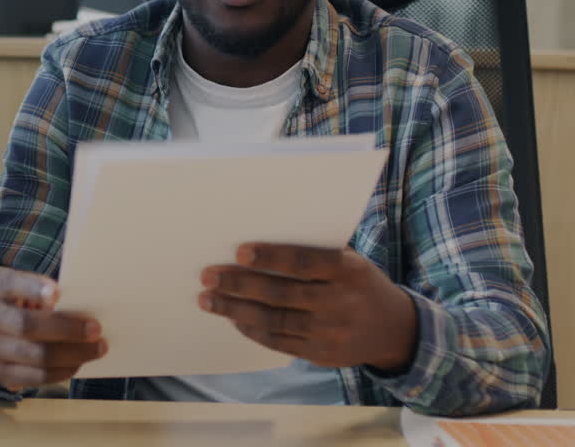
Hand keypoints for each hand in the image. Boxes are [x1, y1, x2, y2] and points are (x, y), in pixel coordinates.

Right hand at [0, 267, 106, 390]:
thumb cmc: (26, 303)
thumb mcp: (31, 288)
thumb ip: (51, 293)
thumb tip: (85, 311)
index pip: (9, 284)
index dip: (32, 289)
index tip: (57, 293)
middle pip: (26, 325)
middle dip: (66, 328)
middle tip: (95, 329)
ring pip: (35, 355)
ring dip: (72, 353)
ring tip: (97, 348)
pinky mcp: (1, 373)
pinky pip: (37, 377)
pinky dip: (63, 370)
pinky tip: (79, 363)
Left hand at [199, 243, 417, 371]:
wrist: (395, 329)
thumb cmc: (358, 283)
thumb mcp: (349, 262)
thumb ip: (313, 255)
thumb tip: (255, 248)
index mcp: (348, 271)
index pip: (304, 262)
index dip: (271, 257)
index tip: (239, 252)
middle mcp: (340, 303)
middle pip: (281, 293)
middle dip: (239, 284)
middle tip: (207, 275)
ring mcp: (331, 332)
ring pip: (275, 320)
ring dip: (235, 310)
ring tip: (208, 299)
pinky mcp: (321, 355)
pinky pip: (279, 342)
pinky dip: (252, 330)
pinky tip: (233, 318)